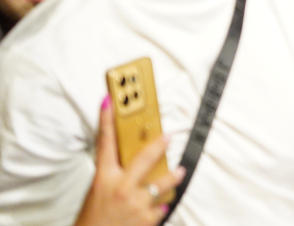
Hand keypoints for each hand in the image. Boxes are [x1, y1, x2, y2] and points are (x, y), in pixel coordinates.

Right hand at [73, 96, 184, 225]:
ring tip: (179, 171)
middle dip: (159, 144)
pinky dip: (160, 206)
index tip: (110, 101)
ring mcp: (136, 203)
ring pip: (162, 183)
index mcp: (104, 179)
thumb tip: (128, 161)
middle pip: (145, 157)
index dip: (106, 120)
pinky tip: (158, 206)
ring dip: (172, 177)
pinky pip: (161, 207)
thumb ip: (112, 176)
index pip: (104, 144)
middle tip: (169, 136)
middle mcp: (121, 188)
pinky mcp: (146, 218)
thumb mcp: (97, 192)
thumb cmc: (92, 219)